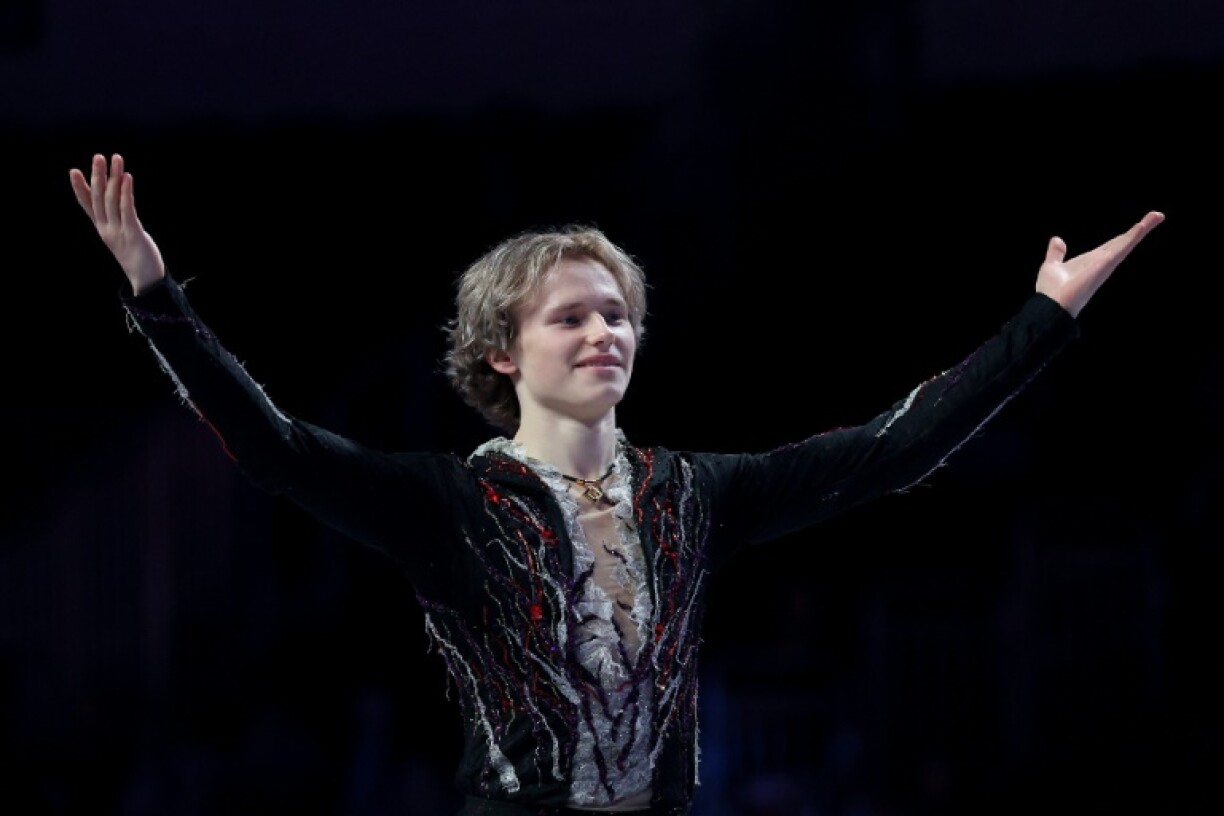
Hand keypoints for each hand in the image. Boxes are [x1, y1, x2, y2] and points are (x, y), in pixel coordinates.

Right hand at [69, 153, 165, 293]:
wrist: (146, 279)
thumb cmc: (136, 255)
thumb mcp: (121, 234)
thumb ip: (116, 219)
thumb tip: (115, 202)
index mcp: (102, 228)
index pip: (87, 205)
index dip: (80, 188)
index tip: (74, 171)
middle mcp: (107, 229)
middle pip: (98, 198)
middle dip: (97, 176)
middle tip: (97, 156)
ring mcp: (119, 231)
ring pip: (112, 200)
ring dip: (114, 178)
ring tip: (116, 160)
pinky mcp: (133, 234)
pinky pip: (127, 210)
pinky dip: (126, 192)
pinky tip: (127, 178)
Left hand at [1035, 211, 1163, 317]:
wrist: (1051, 305)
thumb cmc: (1052, 291)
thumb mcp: (1052, 265)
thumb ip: (1056, 253)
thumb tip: (1057, 240)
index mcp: (1092, 260)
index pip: (1112, 244)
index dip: (1125, 235)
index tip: (1140, 224)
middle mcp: (1102, 261)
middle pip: (1124, 241)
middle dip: (1140, 229)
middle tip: (1157, 215)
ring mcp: (1106, 263)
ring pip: (1127, 242)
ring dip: (1143, 228)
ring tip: (1157, 215)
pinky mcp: (1106, 264)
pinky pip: (1122, 248)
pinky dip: (1133, 236)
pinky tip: (1142, 225)